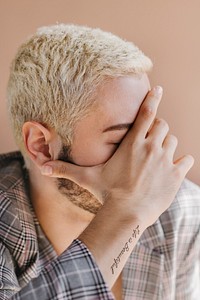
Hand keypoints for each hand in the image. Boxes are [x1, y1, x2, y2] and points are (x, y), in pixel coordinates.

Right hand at [41, 86, 193, 227]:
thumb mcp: (86, 178)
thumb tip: (41, 167)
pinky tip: (172, 169)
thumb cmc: (106, 194)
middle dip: (157, 130)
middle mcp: (151, 147)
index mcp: (132, 143)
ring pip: (173, 141)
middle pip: (163, 125)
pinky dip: (182, 161)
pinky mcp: (176, 175)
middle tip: (149, 141)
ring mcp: (165, 160)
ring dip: (167, 145)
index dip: (153, 98)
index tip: (158, 89)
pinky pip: (186, 159)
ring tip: (157, 157)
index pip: (146, 113)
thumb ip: (65, 170)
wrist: (126, 215)